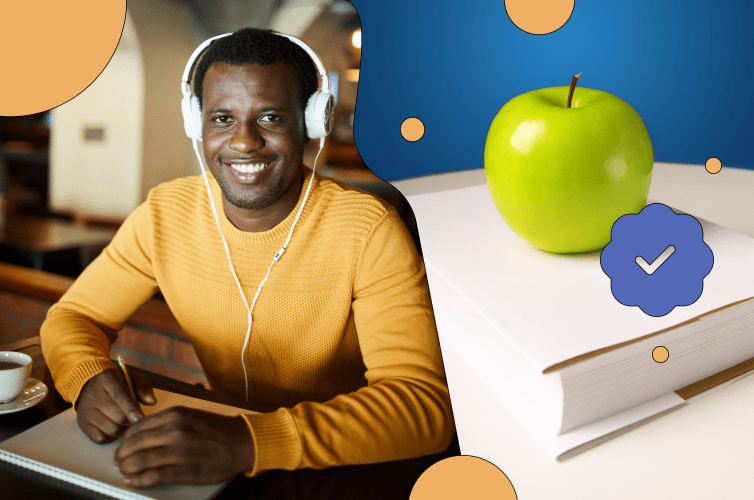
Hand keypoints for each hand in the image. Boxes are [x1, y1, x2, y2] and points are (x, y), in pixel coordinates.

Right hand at [76, 368, 155, 443]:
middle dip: (131, 419)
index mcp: (107, 379)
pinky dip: (110, 436)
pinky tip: (112, 425)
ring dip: (123, 428)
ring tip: (124, 420)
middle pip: (118, 416)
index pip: (120, 396)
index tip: (141, 418)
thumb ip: (143, 388)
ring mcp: (86, 411)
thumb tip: (152, 401)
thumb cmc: (117, 384)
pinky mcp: (83, 424)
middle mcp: (93, 394)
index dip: (131, 409)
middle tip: (134, 416)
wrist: (89, 386)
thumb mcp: (132, 379)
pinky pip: (101, 438)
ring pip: (112, 429)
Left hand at [113, 407, 254, 486]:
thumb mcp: (191, 416)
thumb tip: (144, 433)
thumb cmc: (218, 430)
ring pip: (140, 460)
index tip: (122, 445)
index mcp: (175, 415)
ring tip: (124, 471)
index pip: (138, 427)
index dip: (125, 439)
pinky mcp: (185, 469)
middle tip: (119, 461)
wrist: (243, 443)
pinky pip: (154, 476)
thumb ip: (168, 422)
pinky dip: (139, 480)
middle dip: (122, 455)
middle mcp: (175, 431)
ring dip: (127, 468)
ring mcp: (179, 451)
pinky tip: (133, 481)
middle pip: (135, 444)